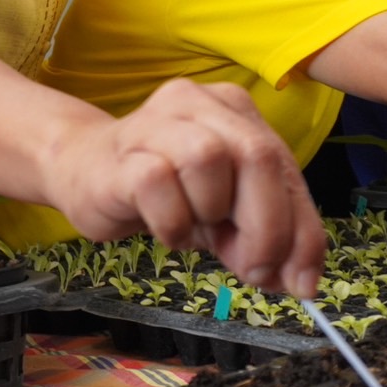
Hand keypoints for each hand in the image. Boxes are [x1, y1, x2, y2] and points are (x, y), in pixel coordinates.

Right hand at [50, 80, 326, 297]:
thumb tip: (302, 282)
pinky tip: (166, 227)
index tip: (301, 281)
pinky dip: (172, 222)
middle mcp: (198, 103)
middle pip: (257, 155)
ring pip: (207, 159)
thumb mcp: (228, 213)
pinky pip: (158, 183)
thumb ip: (267, 237)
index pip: (286, 168)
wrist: (84, 171)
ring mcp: (155, 122)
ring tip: (194, 227)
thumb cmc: (165, 189)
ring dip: (209, 213)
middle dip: (266, 226)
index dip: (302, 230)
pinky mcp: (121, 152)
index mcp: (234, 110)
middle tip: (251, 269)